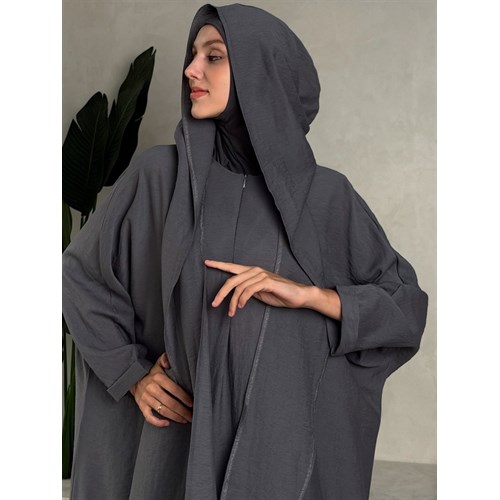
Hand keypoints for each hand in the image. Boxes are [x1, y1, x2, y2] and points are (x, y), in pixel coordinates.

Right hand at [130, 353, 192, 427]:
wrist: (133, 379)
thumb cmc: (152, 373)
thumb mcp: (158, 363)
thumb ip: (165, 359)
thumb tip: (169, 362)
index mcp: (158, 378)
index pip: (174, 389)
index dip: (184, 397)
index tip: (192, 403)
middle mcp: (151, 388)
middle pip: (170, 402)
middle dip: (182, 411)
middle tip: (191, 416)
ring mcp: (145, 398)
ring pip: (162, 410)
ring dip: (175, 417)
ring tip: (184, 420)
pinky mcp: (141, 406)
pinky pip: (149, 417)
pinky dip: (158, 422)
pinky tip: (167, 424)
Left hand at [204, 259, 340, 319]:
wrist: (299, 296)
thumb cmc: (280, 295)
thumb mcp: (259, 293)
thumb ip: (248, 290)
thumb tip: (236, 295)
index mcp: (252, 272)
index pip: (232, 267)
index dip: (219, 264)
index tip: (206, 262)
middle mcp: (255, 270)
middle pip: (231, 279)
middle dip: (220, 293)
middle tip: (214, 304)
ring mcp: (261, 275)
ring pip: (238, 287)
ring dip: (232, 302)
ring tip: (231, 312)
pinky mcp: (267, 281)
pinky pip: (248, 290)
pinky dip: (242, 299)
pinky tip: (240, 306)